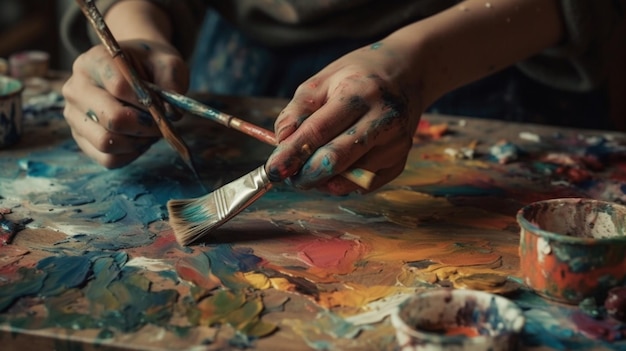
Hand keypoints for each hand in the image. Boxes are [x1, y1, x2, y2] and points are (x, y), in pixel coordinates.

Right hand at [62, 40, 188, 167]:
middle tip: (161, 122)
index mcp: (95, 60)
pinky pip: (108, 159)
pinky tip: (138, 139)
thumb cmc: (151, 66)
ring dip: (138, 142)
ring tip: (149, 130)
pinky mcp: (80, 138)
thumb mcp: (168, 63)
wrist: (136, 71)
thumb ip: (172, 81)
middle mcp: (76, 88)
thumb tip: (170, 113)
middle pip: (113, 118)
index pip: (120, 86)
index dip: (148, 101)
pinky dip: (130, 154)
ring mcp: (74, 115)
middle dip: (146, 125)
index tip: (164, 104)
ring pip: (107, 142)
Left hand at [266, 42, 423, 194]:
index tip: (272, 169)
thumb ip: (297, 112)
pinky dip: (343, 182)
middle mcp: (384, 120)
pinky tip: (338, 167)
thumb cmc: (357, 76)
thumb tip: (281, 145)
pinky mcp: (401, 161)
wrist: (408, 72)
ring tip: (313, 166)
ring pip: (350, 179)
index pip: (319, 132)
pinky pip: (364, 186)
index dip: (292, 154)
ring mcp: (396, 144)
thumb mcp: (322, 81)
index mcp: (360, 94)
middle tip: (288, 175)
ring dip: (323, 180)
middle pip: (336, 161)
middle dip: (305, 174)